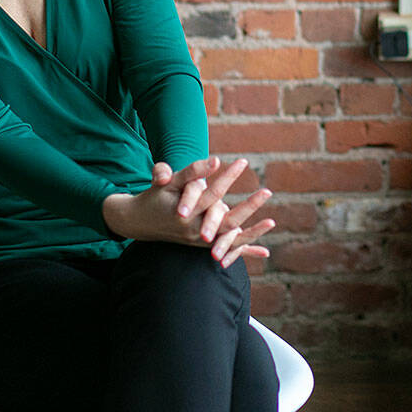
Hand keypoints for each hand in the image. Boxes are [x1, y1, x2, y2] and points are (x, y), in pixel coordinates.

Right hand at [102, 156, 276, 266]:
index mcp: (186, 214)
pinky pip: (227, 250)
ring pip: (230, 239)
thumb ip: (190, 172)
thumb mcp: (168, 182)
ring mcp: (199, 241)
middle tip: (267, 191)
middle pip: (227, 220)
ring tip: (272, 221)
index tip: (243, 162)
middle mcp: (194, 231)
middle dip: (249, 206)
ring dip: (253, 232)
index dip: (228, 177)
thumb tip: (214, 160)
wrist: (139, 222)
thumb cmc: (154, 197)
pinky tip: (265, 251)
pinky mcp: (202, 246)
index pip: (212, 194)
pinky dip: (245, 250)